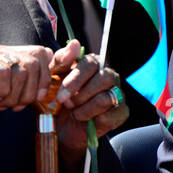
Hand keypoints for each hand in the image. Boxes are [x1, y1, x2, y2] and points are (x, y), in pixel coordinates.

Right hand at [0, 41, 58, 131]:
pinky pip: (4, 73)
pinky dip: (3, 91)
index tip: (38, 96)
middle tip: (17, 105)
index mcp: (6, 53)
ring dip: (16, 94)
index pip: (41, 52)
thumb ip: (26, 85)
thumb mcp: (9, 94)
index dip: (45, 76)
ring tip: (2, 103)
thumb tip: (48, 83)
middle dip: (31, 89)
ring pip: (21, 68)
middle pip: (35, 60)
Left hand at [47, 42, 129, 172]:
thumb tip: (75, 44)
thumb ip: (60, 60)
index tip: (61, 94)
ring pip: (107, 97)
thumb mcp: (51, 79)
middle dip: (80, 93)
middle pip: (103, 78)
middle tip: (65, 103)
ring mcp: (117, 94)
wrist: (59, 128)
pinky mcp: (121, 113)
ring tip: (74, 111)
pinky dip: (92, 118)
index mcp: (93, 64)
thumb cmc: (56, 100)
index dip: (75, 79)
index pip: (91, 63)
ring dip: (85, 107)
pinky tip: (83, 119)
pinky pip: (110, 114)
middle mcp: (109, 76)